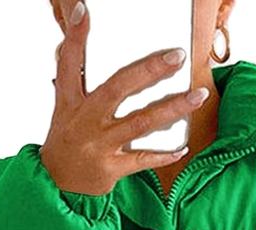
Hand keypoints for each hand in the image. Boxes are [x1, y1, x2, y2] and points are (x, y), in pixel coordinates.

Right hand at [40, 1, 210, 195]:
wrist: (57, 185)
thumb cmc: (67, 142)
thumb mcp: (64, 107)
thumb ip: (74, 75)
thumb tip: (75, 31)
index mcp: (70, 101)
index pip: (69, 64)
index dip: (75, 37)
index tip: (83, 11)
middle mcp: (85, 120)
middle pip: (118, 89)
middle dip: (149, 71)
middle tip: (177, 56)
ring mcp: (99, 145)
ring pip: (141, 123)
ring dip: (172, 108)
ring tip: (198, 95)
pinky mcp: (111, 169)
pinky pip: (142, 160)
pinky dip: (163, 154)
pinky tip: (183, 147)